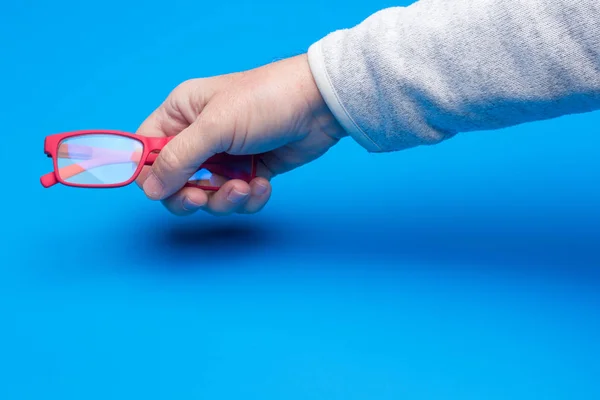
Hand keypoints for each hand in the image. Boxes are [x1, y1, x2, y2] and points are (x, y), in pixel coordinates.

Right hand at [135, 54, 345, 215]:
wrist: (319, 105)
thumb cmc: (265, 101)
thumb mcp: (216, 126)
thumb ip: (179, 158)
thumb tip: (150, 188)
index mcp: (181, 115)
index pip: (148, 151)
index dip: (151, 175)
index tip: (165, 189)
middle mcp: (199, 137)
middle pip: (174, 183)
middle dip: (189, 197)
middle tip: (201, 199)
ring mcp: (225, 157)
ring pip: (207, 196)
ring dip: (225, 200)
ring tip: (246, 187)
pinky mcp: (250, 172)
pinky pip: (237, 198)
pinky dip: (249, 199)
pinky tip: (264, 185)